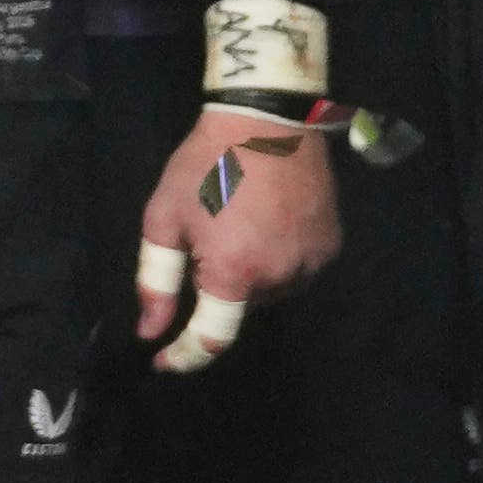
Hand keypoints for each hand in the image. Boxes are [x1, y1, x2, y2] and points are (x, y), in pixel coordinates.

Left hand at [132, 93, 337, 371]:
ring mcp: (312, 262)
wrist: (268, 119)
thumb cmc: (206, 164)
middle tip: (207, 237)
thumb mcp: (164, 217)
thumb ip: (156, 280)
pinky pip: (296, 271)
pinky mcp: (331, 246)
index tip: (163, 362)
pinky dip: (276, 260)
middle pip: (240, 306)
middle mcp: (280, 276)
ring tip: (238, 224)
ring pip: (269, 291)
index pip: (212, 338)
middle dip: (217, 286)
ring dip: (249, 274)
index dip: (185, 357)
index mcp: (235, 271)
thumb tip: (150, 331)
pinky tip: (265, 224)